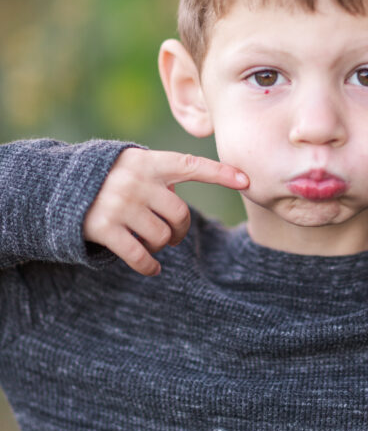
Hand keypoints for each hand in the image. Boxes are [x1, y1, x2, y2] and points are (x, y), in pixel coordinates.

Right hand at [83, 149, 248, 275]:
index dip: (221, 173)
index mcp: (148, 161)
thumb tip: (186, 207)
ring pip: (161, 236)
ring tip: (154, 242)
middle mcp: (136, 180)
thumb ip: (160, 177)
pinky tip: (152, 269)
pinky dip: (149, 266)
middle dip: (179, 229)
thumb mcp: (132, 165)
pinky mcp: (105, 228)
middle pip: (179, 214)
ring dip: (161, 245)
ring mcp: (120, 204)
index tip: (247, 180)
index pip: (191, 166)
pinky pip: (139, 255)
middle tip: (172, 234)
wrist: (56, 187)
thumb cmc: (106, 178)